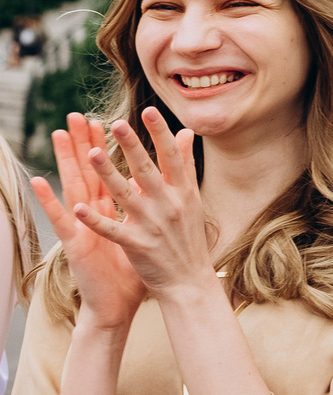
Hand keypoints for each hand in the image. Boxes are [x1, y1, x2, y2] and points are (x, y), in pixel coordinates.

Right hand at [29, 112, 147, 327]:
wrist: (119, 305)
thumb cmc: (133, 269)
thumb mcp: (147, 232)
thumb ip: (151, 207)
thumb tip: (162, 188)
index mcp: (113, 211)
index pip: (111, 172)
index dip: (109, 148)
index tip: (110, 119)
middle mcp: (96, 215)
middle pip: (89, 173)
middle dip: (84, 144)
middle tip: (78, 115)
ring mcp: (83, 227)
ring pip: (73, 188)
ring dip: (65, 161)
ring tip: (58, 135)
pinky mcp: (75, 244)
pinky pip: (62, 220)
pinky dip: (51, 201)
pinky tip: (40, 181)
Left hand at [58, 110, 227, 303]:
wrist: (190, 282)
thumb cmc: (188, 239)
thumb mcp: (193, 201)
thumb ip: (185, 167)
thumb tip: (187, 134)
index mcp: (183, 194)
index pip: (173, 158)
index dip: (161, 134)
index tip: (150, 112)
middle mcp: (169, 206)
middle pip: (148, 171)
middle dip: (132, 147)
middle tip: (117, 124)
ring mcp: (153, 226)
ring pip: (126, 195)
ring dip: (108, 174)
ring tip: (91, 154)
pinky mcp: (137, 245)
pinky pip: (112, 230)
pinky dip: (95, 220)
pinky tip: (77, 208)